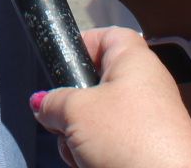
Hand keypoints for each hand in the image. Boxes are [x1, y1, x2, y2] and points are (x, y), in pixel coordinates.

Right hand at [33, 29, 190, 167]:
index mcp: (135, 61)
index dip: (80, 46)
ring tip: (81, 152)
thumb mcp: (76, 111)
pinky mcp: (147, 148)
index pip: (105, 36)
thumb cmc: (133, 139)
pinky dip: (97, 155)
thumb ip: (53, 102)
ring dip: (80, 138)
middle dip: (72, 108)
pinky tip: (92, 165)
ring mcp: (148, 120)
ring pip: (99, 120)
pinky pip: (111, 144)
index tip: (59, 66)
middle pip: (95, 85)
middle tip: (63, 121)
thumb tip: (43, 104)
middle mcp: (145, 86)